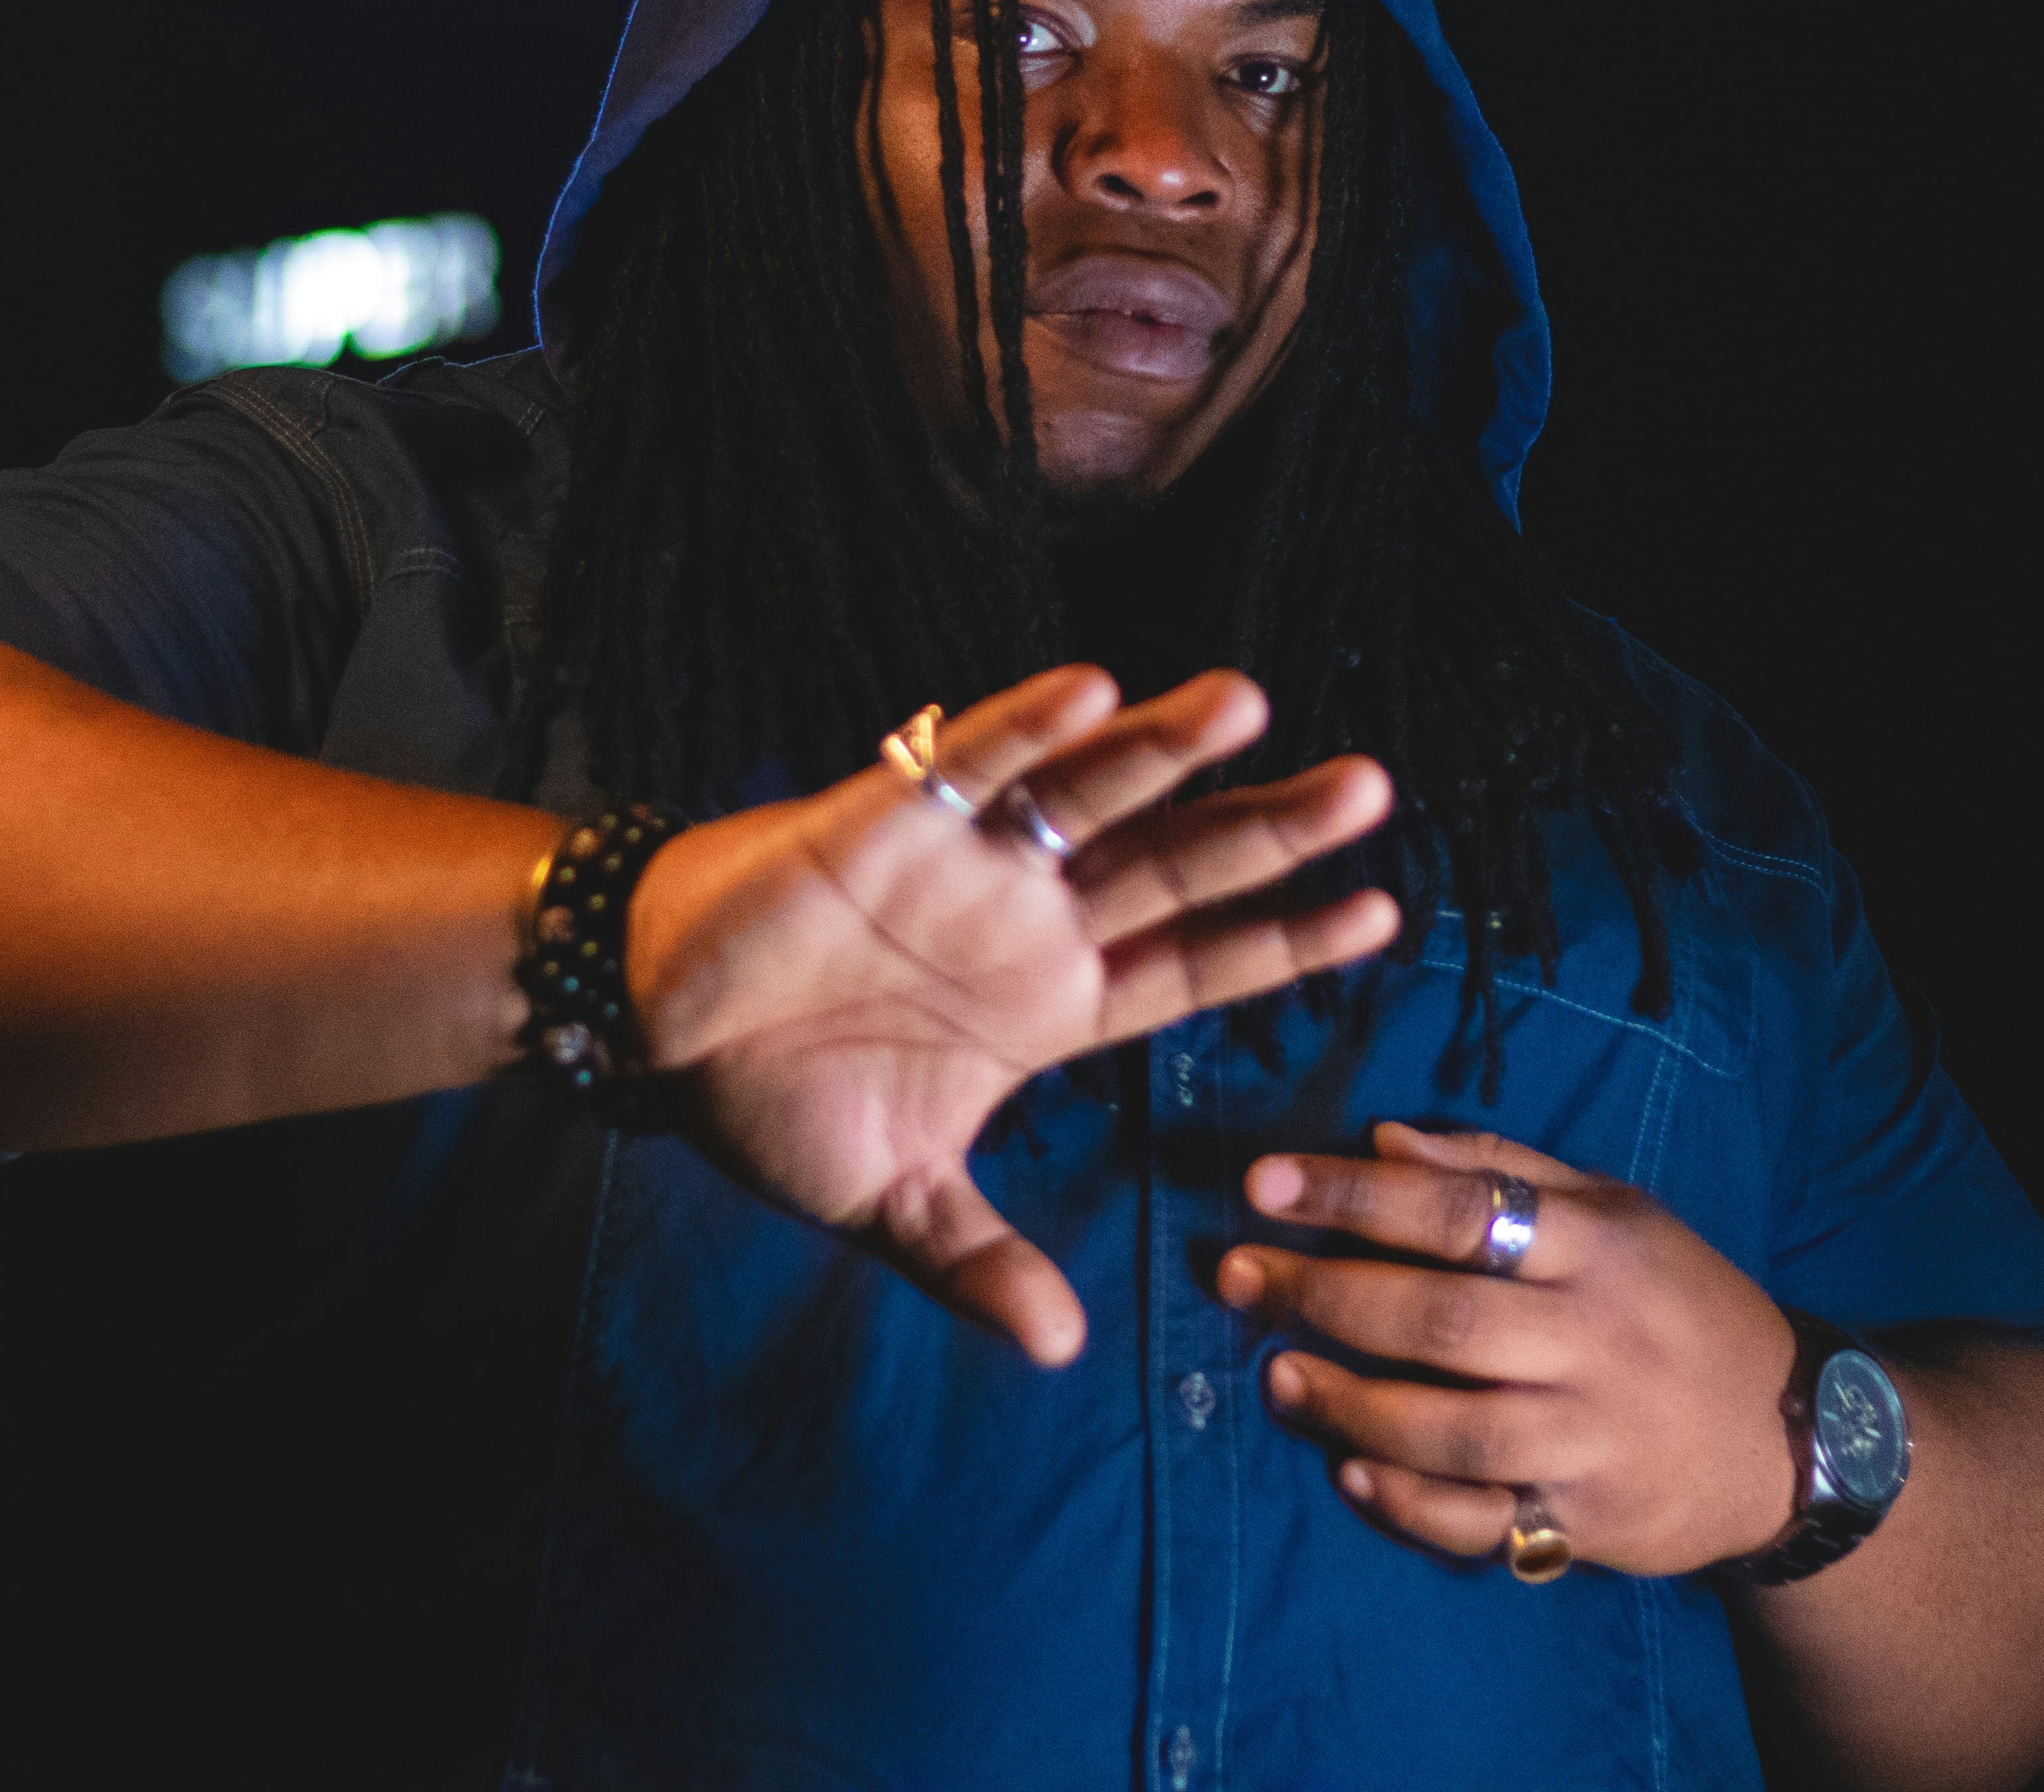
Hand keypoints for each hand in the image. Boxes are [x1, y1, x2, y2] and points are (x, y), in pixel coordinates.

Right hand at [628, 665, 1396, 1367]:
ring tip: (1252, 702)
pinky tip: (1096, 692)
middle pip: (1174, 866)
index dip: (1283, 943)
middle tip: (1372, 788)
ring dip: (1165, 748)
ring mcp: (968, 865)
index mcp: (1049, 1008)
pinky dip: (1029, 730)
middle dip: (1269, 830)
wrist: (658, 1028)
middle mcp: (1030, 924)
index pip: (1193, 968)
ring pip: (1089, 795)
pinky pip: (972, 763)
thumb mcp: (887, 1201)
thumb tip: (1060, 1350)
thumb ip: (974, 1262)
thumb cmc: (774, 1102)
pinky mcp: (889, 820)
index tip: (1385, 913)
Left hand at [1216, 1122, 1799, 1574]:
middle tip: (1234, 1276)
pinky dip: (1410, 1504)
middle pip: (1442, 1319)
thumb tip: (1382, 1137)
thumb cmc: (1674, 1299)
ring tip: (1274, 1375)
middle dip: (1323, 1294)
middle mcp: (1594, 1343)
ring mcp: (1592, 1440)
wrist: (1792, 1438)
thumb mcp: (1614, 1207)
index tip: (1263, 1182)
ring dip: (1349, 1404)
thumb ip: (1500, 1169)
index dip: (1355, 1193)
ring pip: (1453, 1429)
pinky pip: (1485, 1521)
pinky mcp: (1588, 1523)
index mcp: (1597, 1247)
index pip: (1461, 1208)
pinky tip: (1349, 1472)